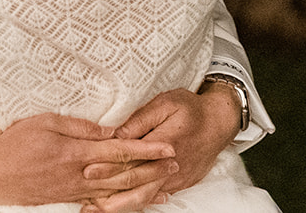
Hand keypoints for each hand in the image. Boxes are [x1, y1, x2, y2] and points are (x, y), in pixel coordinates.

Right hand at [0, 113, 177, 206]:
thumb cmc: (16, 144)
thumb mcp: (46, 123)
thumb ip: (79, 126)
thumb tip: (108, 130)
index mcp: (78, 153)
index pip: (120, 151)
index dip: (147, 149)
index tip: (168, 146)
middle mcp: (83, 175)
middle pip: (126, 174)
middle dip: (154, 168)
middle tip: (177, 162)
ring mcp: (78, 191)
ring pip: (119, 191)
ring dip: (146, 186)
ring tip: (167, 182)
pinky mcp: (72, 198)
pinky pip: (106, 201)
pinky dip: (127, 200)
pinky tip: (140, 200)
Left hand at [83, 87, 240, 209]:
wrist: (220, 123)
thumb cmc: (190, 109)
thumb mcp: (165, 103)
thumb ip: (141, 119)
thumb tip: (117, 133)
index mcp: (164, 144)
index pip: (132, 158)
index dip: (108, 165)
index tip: (88, 170)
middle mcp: (169, 166)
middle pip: (136, 184)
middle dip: (109, 192)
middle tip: (85, 199)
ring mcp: (175, 178)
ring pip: (145, 196)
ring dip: (121, 204)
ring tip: (98, 210)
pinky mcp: (178, 184)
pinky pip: (155, 196)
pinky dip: (137, 203)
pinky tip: (120, 206)